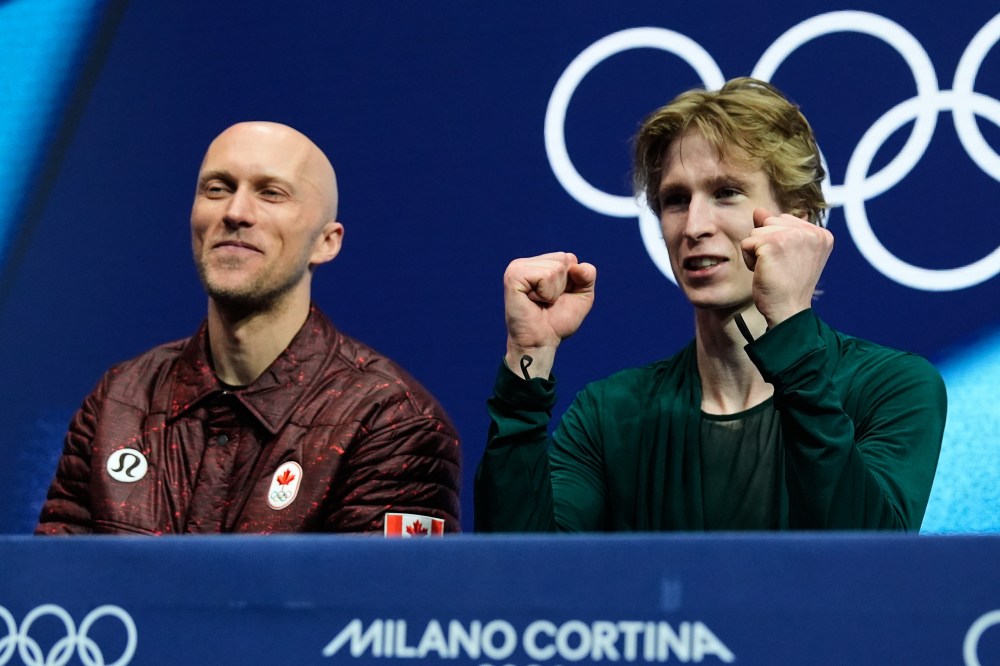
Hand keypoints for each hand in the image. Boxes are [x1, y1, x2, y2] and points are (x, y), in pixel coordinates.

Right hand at [503, 252, 596, 378]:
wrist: (541, 342)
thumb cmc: (558, 321)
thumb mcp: (582, 295)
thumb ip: (588, 275)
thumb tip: (575, 266)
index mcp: (538, 264)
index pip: (569, 258)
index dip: (571, 282)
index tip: (557, 298)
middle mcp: (526, 263)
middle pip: (564, 260)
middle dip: (563, 285)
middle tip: (547, 301)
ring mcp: (517, 268)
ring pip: (555, 269)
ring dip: (553, 292)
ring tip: (540, 302)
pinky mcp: (513, 276)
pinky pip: (545, 276)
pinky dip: (545, 294)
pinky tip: (532, 301)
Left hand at [740, 208, 832, 326]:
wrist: (788, 311)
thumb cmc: (788, 286)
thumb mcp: (787, 254)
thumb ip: (777, 229)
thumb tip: (758, 210)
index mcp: (821, 234)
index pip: (785, 221)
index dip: (778, 243)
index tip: (789, 265)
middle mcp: (811, 232)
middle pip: (770, 222)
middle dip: (766, 245)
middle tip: (780, 268)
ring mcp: (793, 236)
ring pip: (757, 231)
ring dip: (757, 253)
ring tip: (773, 270)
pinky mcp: (773, 243)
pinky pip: (747, 243)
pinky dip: (749, 260)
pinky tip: (763, 272)